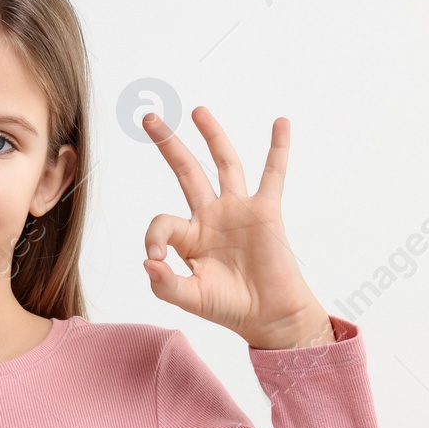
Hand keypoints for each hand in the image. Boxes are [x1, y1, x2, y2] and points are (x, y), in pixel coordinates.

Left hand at [141, 107, 331, 349]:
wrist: (270, 317)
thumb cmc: (230, 308)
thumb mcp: (191, 299)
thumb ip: (166, 284)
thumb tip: (148, 261)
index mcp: (189, 237)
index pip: (163, 222)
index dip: (154, 235)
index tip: (155, 257)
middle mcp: (211, 217)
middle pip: (187, 172)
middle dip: (169, 145)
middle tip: (149, 118)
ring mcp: (238, 211)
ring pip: (225, 164)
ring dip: (213, 136)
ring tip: (198, 110)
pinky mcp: (266, 212)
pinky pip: (273, 174)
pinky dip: (278, 149)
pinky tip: (280, 123)